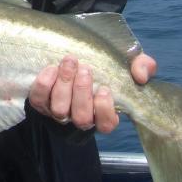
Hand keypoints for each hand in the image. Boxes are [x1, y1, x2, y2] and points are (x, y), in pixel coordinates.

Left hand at [29, 53, 156, 132]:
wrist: (75, 57)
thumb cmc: (105, 65)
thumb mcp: (127, 63)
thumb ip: (143, 66)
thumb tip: (141, 76)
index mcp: (103, 114)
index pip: (106, 124)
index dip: (104, 109)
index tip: (104, 88)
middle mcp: (80, 117)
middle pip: (81, 117)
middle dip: (82, 92)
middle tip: (85, 68)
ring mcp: (59, 112)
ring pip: (59, 110)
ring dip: (64, 85)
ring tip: (69, 62)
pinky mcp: (40, 103)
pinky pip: (38, 100)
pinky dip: (43, 85)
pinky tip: (51, 68)